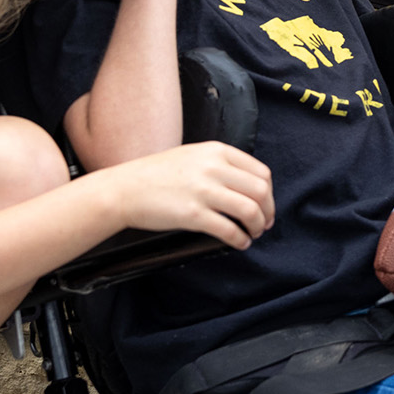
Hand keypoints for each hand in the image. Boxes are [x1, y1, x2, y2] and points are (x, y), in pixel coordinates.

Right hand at [99, 141, 273, 249]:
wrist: (124, 189)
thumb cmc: (155, 175)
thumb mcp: (193, 156)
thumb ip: (220, 164)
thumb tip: (246, 185)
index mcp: (216, 151)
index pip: (260, 172)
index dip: (269, 193)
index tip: (266, 205)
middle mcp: (214, 167)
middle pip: (260, 191)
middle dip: (268, 211)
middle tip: (263, 224)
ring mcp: (204, 190)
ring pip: (250, 210)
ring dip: (257, 226)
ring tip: (252, 234)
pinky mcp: (193, 214)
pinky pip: (229, 229)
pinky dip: (240, 239)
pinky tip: (239, 243)